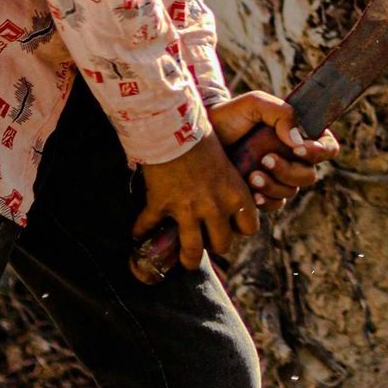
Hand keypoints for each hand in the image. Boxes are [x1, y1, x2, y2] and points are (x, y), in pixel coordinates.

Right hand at [133, 132, 257, 270]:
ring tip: (185, 261)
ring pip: (192, 251)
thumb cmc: (205, 136)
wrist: (175, 127)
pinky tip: (137, 235)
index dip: (242, 229)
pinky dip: (141, 232)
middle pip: (222, 244)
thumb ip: (231, 183)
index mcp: (235, 194)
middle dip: (216, 246)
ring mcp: (187, 209)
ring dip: (188, 258)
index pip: (250, 227)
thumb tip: (232, 197)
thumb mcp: (229, 160)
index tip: (234, 225)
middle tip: (209, 242)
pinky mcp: (161, 205)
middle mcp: (214, 207)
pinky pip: (149, 227)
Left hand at [206, 90, 339, 210]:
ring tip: (252, 176)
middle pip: (309, 175)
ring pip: (291, 191)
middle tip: (265, 160)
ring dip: (274, 185)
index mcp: (296, 135)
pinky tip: (252, 193)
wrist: (196, 138)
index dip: (320, 151)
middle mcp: (291, 158)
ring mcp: (276, 178)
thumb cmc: (228, 116)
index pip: (326, 147)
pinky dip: (266, 201)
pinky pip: (274, 205)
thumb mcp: (254, 104)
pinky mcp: (260, 194)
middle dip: (289, 170)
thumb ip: (281, 114)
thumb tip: (297, 141)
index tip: (300, 149)